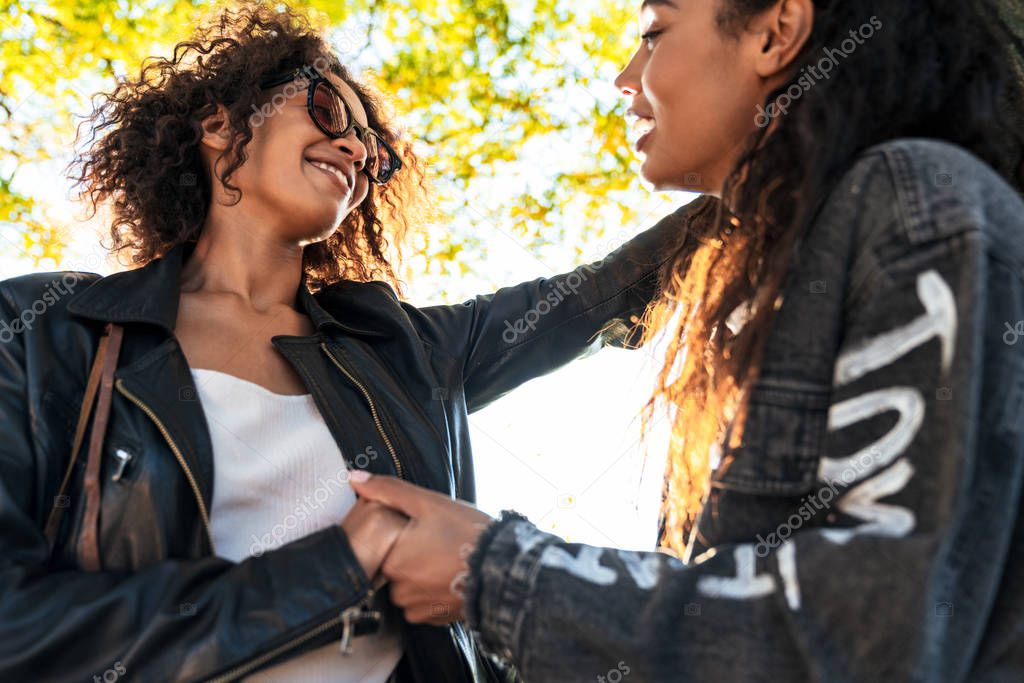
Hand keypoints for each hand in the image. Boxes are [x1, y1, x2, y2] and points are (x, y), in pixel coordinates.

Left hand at [349, 472, 492, 624]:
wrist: (506, 570)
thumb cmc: (468, 533)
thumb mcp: (429, 503)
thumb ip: (388, 490)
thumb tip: (354, 478)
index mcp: (392, 560)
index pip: (381, 543)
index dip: (399, 532)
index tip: (419, 527)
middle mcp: (399, 590)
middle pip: (393, 565)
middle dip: (410, 552)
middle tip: (437, 540)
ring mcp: (417, 608)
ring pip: (407, 584)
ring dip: (420, 573)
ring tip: (446, 557)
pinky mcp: (434, 620)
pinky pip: (422, 603)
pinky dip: (432, 590)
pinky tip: (449, 575)